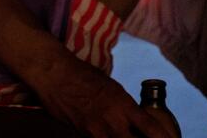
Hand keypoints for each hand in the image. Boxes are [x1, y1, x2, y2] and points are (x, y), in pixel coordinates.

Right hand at [27, 48, 177, 137]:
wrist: (57, 74)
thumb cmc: (85, 77)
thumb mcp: (112, 88)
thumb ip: (123, 106)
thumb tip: (132, 120)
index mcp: (124, 103)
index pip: (149, 127)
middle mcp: (113, 118)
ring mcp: (97, 129)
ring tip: (125, 136)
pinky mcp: (83, 134)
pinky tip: (107, 136)